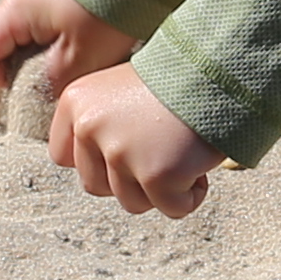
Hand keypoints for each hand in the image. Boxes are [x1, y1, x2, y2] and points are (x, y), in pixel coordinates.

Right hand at [0, 0, 134, 115]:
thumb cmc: (108, 14)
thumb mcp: (78, 61)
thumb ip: (45, 85)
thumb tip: (35, 98)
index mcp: (14, 9)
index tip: (30, 87)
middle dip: (21, 68)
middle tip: (54, 77)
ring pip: (18, 35)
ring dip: (38, 54)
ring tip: (71, 58)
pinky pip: (35, 23)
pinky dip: (50, 39)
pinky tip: (77, 42)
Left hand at [49, 64, 220, 217]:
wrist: (218, 71)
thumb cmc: (176, 81)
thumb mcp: (120, 91)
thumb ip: (99, 125)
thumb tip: (94, 170)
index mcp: (77, 102)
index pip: (62, 157)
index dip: (97, 161)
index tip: (124, 150)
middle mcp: (91, 126)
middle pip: (95, 186)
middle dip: (129, 179)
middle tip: (160, 152)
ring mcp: (121, 151)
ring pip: (131, 202)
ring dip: (160, 189)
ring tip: (180, 155)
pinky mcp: (155, 173)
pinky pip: (171, 208)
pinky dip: (189, 196)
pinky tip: (199, 167)